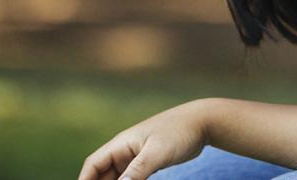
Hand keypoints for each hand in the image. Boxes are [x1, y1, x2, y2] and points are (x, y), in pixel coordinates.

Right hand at [78, 101, 209, 179]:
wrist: (203, 122)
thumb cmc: (179, 132)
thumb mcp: (157, 152)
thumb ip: (137, 171)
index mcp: (121, 143)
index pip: (93, 165)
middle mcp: (125, 150)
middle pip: (102, 174)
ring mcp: (137, 156)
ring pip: (117, 177)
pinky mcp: (149, 162)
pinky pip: (131, 179)